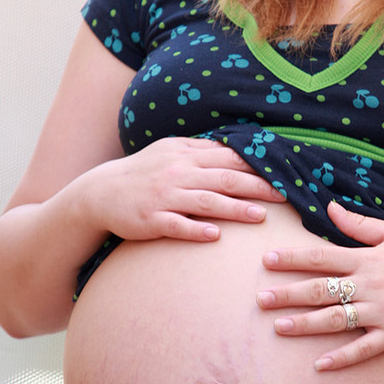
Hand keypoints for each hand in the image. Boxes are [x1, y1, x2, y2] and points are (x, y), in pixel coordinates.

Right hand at [84, 137, 284, 242]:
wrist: (100, 193)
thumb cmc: (143, 172)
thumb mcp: (170, 151)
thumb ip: (201, 149)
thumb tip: (236, 147)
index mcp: (186, 155)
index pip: (228, 158)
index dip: (257, 165)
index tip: (283, 173)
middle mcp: (178, 173)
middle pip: (224, 179)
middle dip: (256, 186)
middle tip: (283, 195)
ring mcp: (164, 197)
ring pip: (205, 202)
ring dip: (234, 209)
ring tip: (260, 217)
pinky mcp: (151, 220)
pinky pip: (177, 225)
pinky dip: (196, 229)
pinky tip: (215, 236)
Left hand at [256, 200, 383, 368]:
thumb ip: (360, 224)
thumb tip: (329, 208)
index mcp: (370, 260)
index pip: (323, 256)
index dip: (293, 258)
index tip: (267, 260)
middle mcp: (372, 286)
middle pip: (322, 289)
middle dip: (289, 294)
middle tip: (260, 299)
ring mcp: (383, 313)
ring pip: (337, 320)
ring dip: (306, 324)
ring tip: (279, 327)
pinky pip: (364, 349)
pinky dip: (342, 357)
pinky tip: (320, 364)